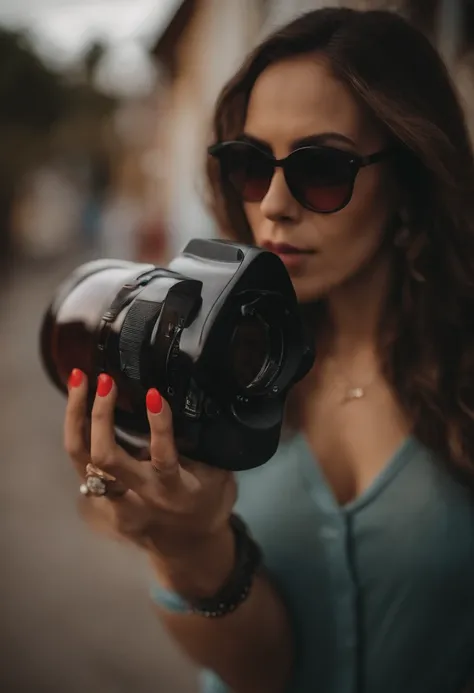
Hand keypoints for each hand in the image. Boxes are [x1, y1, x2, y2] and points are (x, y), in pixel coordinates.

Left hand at [64, 369, 236, 590]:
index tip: (152, 395)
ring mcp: (113, 502)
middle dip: (101, 415)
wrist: (189, 547)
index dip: (158, 426)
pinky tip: (78, 402)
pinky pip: (79, 460)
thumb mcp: (218, 475)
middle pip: (105, 456)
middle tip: (106, 380)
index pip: (163, 458)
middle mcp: (139, 498)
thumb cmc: (208, 501)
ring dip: (77, 415)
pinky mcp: (98, 501)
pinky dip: (77, 428)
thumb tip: (197, 399)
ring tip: (79, 380)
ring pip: (81, 456)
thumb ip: (204, 445)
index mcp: (174, 491)